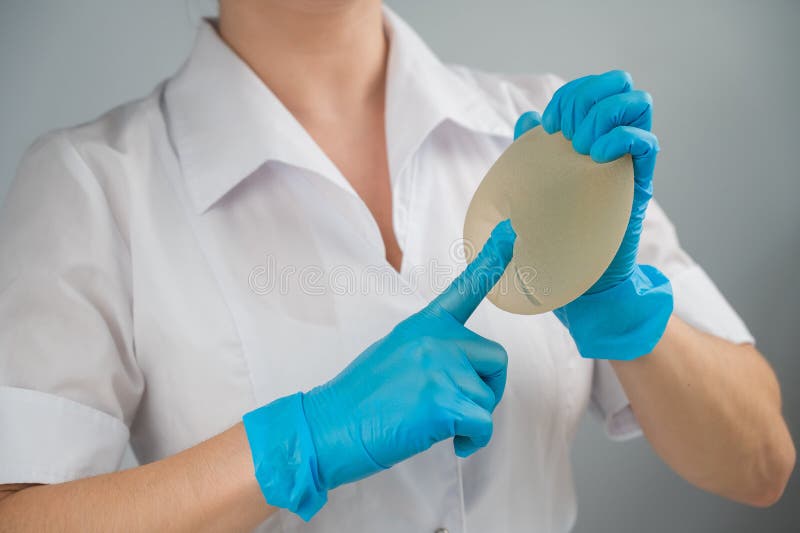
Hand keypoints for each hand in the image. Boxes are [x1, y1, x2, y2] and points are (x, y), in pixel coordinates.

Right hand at [243, 220, 515, 519]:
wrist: (327, 427)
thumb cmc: (358, 400)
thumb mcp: (394, 356)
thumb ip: (429, 352)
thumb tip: (458, 369)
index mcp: (422, 326)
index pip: (464, 290)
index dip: (491, 261)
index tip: (510, 232)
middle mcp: (434, 339)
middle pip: (496, 360)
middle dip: (486, 389)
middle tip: (456, 408)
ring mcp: (439, 367)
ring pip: (488, 398)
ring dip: (471, 420)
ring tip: (435, 425)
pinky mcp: (442, 400)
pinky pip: (483, 424)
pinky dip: (473, 441)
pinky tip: (452, 443)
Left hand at [515, 71, 672, 359]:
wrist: (580, 281)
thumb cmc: (556, 235)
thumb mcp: (536, 188)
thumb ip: (532, 151)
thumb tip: (527, 120)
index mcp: (589, 138)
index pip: (592, 90)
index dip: (571, 94)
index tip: (550, 124)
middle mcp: (613, 143)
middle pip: (620, 85)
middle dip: (588, 95)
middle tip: (566, 131)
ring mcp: (629, 161)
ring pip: (639, 104)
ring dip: (606, 113)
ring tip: (583, 146)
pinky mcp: (640, 184)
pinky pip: (647, 143)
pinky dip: (622, 138)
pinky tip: (596, 156)